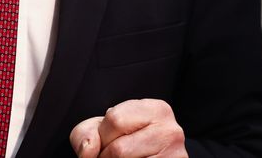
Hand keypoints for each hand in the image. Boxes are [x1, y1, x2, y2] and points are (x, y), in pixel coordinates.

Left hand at [70, 99, 187, 157]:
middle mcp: (171, 131)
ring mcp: (175, 155)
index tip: (107, 141)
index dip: (102, 136)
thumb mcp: (104, 129)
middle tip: (111, 156)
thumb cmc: (125, 143)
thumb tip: (88, 150)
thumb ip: (86, 133)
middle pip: (119, 148)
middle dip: (105, 156)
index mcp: (156, 109)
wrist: (150, 156)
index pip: (114, 119)